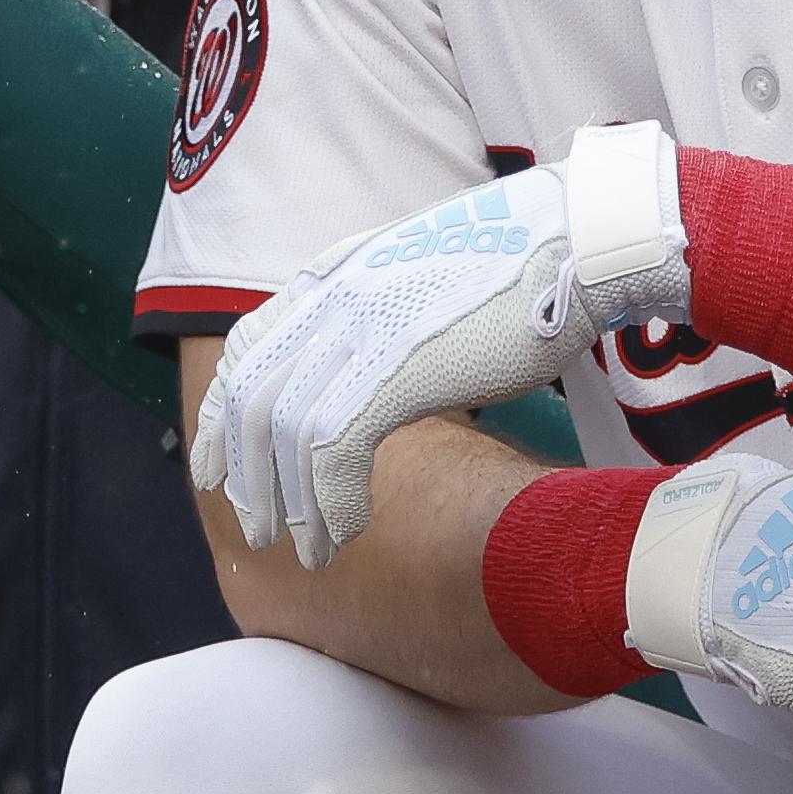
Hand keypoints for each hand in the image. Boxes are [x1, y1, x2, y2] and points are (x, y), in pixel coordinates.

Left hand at [193, 123, 691, 567]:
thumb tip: (384, 360)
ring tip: (308, 552)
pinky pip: (331, 451)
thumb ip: (388, 310)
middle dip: (244, 477)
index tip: (218, 468)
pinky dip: (332, 503)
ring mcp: (357, 330)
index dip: (223, 417)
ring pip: (281, 434)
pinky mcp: (392, 367)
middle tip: (257, 533)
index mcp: (335, 274)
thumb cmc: (528, 262)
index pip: (247, 348)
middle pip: (249, 398)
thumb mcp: (429, 276)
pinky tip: (346, 534)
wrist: (574, 240)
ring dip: (289, 504)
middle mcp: (331, 297)